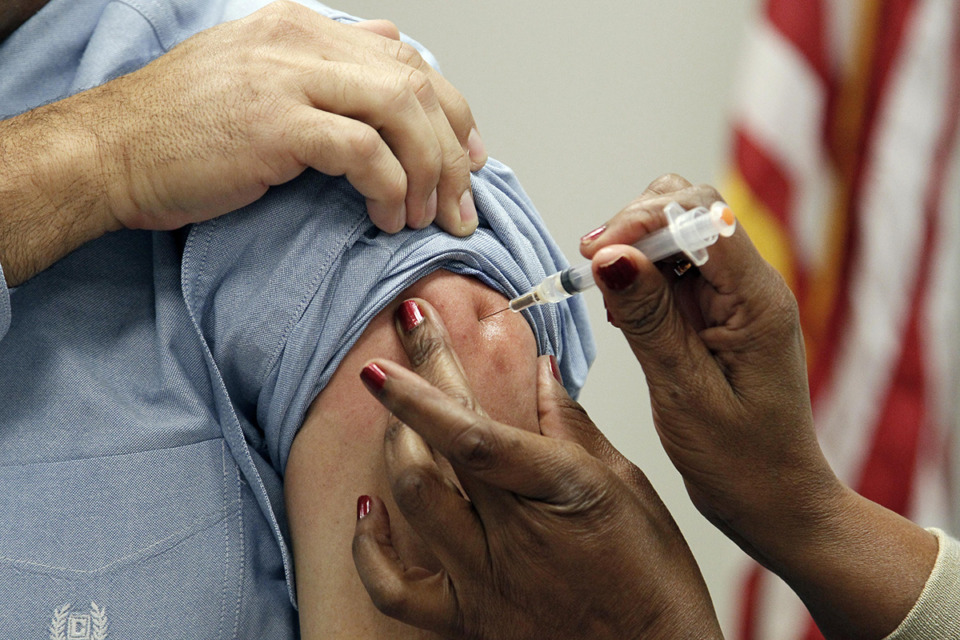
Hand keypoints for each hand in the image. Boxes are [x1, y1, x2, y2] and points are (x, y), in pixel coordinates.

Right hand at [0, 2, 485, 285]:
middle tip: (461, 202)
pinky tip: (387, 218)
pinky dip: (391, 188)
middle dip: (453, 150)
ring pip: (402, 112)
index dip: (452, 112)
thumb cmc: (179, 131)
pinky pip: (364, 151)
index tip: (468, 158)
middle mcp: (299, 42)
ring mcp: (287, 78)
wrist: (108, 151)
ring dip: (430, 172)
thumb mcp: (256, 81)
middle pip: (416, 84)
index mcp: (300, 30)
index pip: (406, 60)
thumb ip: (320, 72)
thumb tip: (385, 68)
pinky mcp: (275, 124)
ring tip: (427, 217)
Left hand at [351, 298, 721, 639]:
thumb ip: (574, 427)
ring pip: (411, 503)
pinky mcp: (467, 619)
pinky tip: (372, 507)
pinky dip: (369, 546)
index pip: (475, 429)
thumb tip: (541, 370)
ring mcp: (484, 581)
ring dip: (395, 447)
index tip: (407, 326)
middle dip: (406, 388)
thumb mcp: (628, 486)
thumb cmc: (652, 576)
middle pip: (435, 453)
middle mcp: (514, 538)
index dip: (430, 378)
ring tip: (400, 417)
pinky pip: (394, 589)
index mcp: (561, 492)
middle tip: (393, 347)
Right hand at [579, 174, 936, 637]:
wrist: (774, 498)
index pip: (701, 215)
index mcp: (757, 300)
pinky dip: (640, 276)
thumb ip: (648, 319)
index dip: (643, 220)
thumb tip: (611, 256)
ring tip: (606, 297)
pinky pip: (673, 270)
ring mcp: (735, 296)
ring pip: (677, 232)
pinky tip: (624, 313)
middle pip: (689, 207)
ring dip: (633, 249)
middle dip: (634, 224)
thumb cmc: (740, 460)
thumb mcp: (684, 391)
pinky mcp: (717, 310)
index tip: (596, 255)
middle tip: (592, 268)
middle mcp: (751, 285)